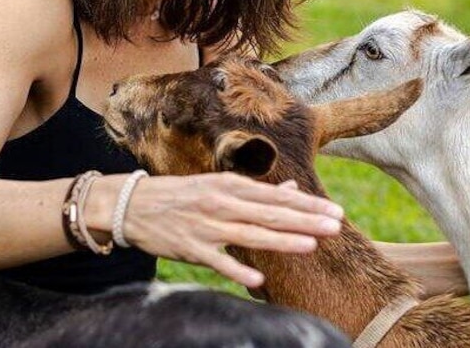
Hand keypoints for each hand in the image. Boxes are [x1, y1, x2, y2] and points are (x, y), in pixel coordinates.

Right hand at [120, 173, 343, 287]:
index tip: (335, 212)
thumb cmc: (182, 195)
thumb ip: (256, 192)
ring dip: (281, 240)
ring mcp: (206, 227)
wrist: (133, 205)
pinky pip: (217, 263)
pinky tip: (258, 282)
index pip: (276, 197)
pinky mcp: (190, 249)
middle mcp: (221, 204)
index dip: (307, 205)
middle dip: (305, 219)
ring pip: (250, 236)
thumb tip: (292, 190)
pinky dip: (236, 272)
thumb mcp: (218, 186)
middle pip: (270, 214)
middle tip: (336, 225)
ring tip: (311, 245)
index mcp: (229, 186)